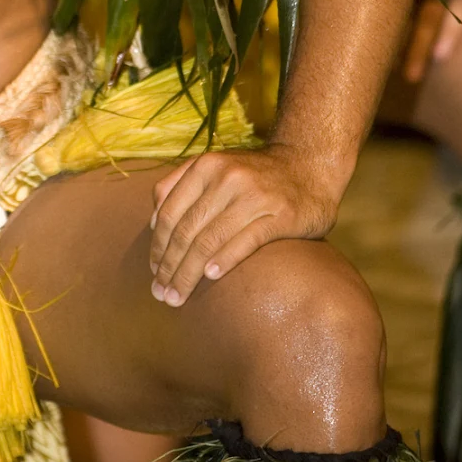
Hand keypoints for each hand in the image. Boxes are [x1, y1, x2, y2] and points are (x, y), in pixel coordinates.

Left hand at [148, 143, 339, 307]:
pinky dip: (224, 260)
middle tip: (161, 293)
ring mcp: (254, 195)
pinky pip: (245, 241)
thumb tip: (152, 222)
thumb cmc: (255, 175)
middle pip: (186, 230)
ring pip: (210, 240)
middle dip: (169, 267)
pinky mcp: (281, 214)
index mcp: (205, 166)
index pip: (169, 212)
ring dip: (189, 273)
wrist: (309, 165)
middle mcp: (226, 177)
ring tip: (178, 296)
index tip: (153, 272)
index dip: (157, 246)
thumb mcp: (216, 167)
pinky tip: (210, 277)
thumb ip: (181, 185)